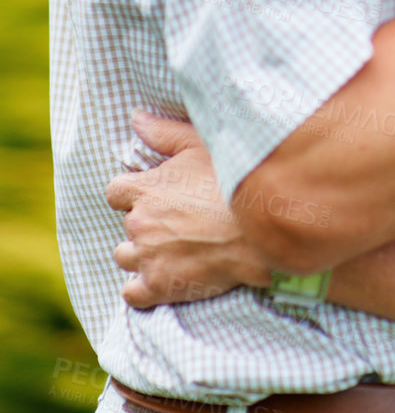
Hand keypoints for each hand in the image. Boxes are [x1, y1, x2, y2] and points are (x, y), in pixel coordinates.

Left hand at [106, 113, 270, 308]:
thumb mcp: (201, 145)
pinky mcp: (159, 286)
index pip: (115, 191)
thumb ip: (164, 133)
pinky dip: (143, 288)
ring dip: (142, 254)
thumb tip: (135, 119)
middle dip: (146, 223)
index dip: (131, 193)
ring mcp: (148, 257)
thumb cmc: (234, 183)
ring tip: (172, 249)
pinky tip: (164, 277)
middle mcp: (139, 223)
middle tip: (179, 221)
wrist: (262, 230)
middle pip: (127, 225)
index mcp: (145, 189)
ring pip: (125, 257)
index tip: (153, 195)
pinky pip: (132, 293)